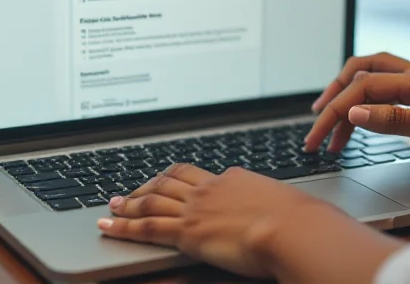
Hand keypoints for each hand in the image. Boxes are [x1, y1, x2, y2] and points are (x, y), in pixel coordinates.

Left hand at [97, 163, 400, 283]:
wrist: (293, 228)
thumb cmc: (300, 222)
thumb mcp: (286, 204)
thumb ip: (272, 204)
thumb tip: (281, 210)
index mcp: (233, 179)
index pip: (198, 176)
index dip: (178, 180)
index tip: (169, 183)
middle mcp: (210, 189)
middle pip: (169, 181)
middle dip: (147, 186)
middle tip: (131, 192)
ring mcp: (196, 209)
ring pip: (151, 200)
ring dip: (129, 203)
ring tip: (113, 207)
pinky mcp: (187, 232)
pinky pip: (146, 227)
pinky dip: (123, 226)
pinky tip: (108, 227)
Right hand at [304, 53, 409, 161]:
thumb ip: (394, 120)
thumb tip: (354, 113)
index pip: (362, 89)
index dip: (335, 111)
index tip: (319, 136)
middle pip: (359, 71)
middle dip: (333, 94)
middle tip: (315, 121)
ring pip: (369, 78)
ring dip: (346, 99)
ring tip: (332, 130)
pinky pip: (382, 89)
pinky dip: (363, 102)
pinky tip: (359, 119)